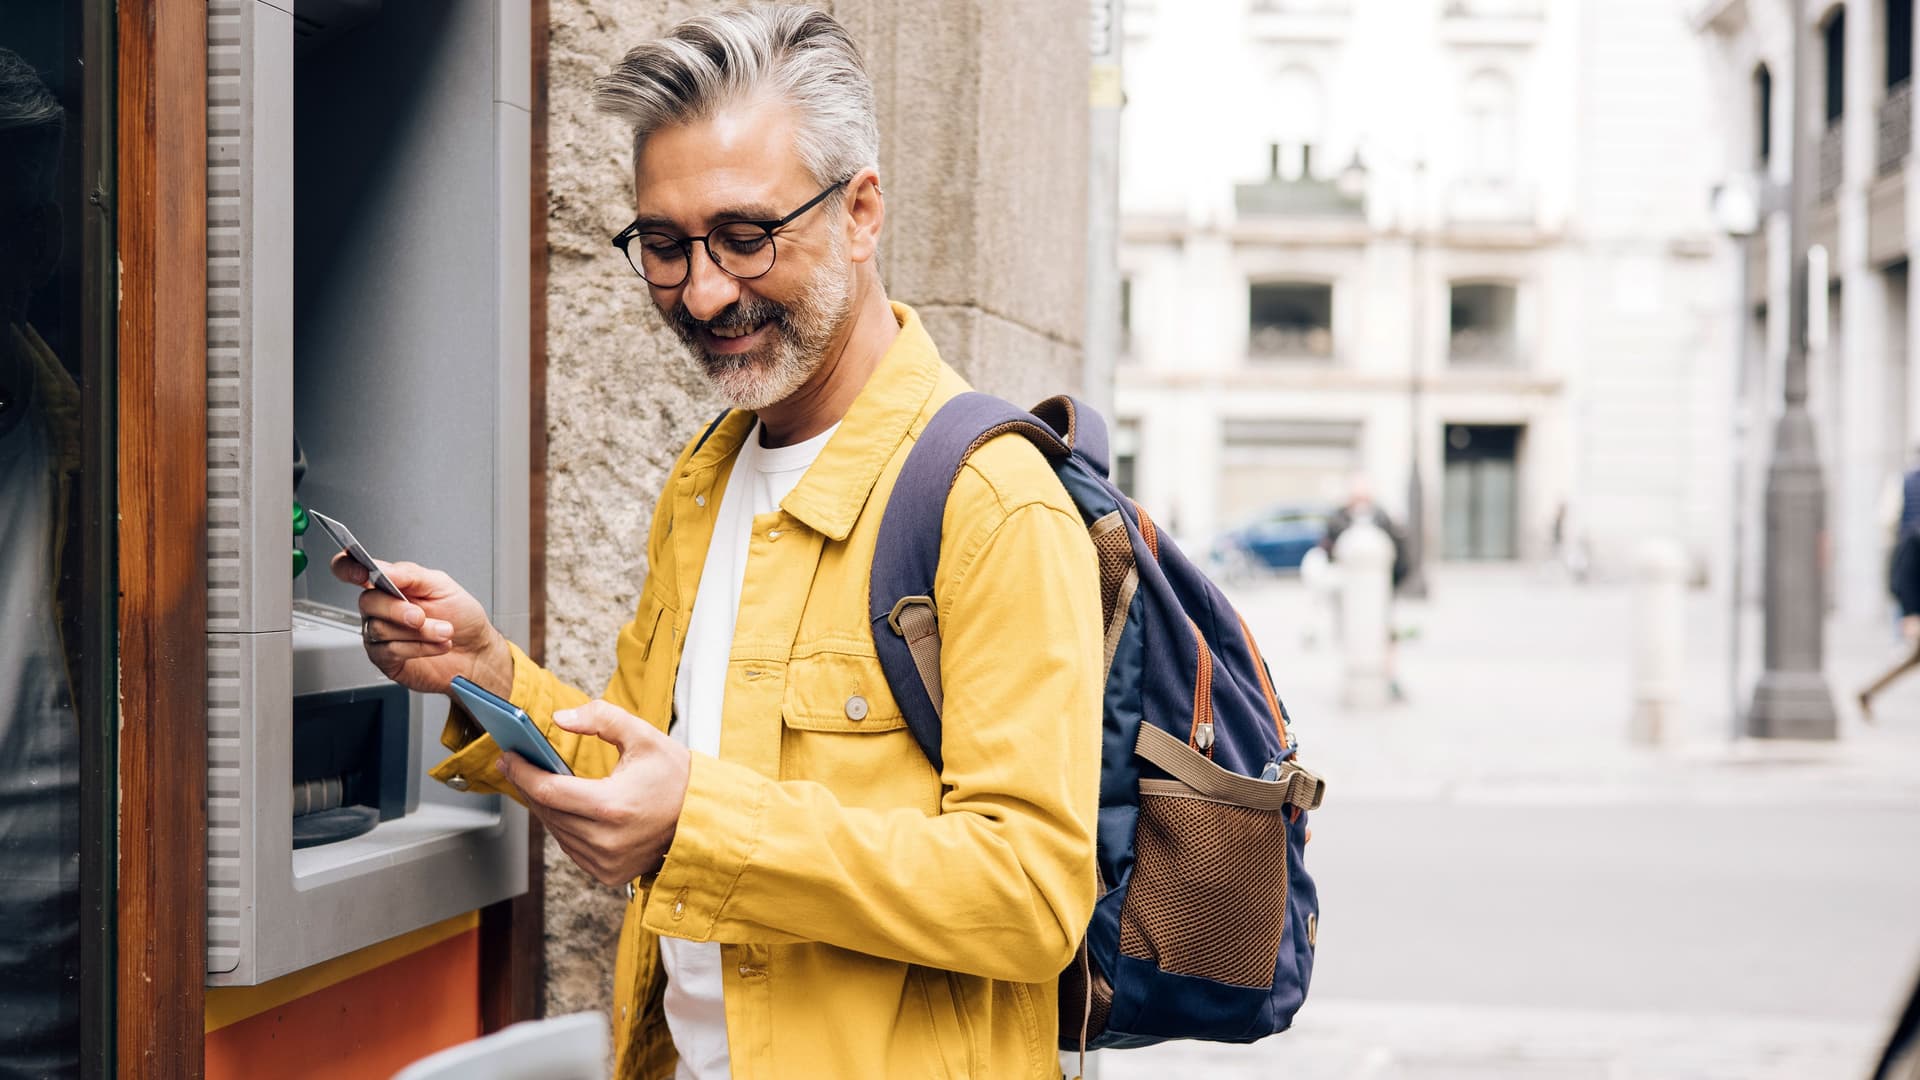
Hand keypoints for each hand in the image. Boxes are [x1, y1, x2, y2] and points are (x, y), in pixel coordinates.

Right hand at [331, 553, 511, 696]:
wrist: (476, 652)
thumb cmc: (461, 618)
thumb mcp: (442, 586)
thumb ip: (410, 574)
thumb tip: (383, 569)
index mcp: (390, 584)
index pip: (353, 570)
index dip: (348, 568)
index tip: (361, 573)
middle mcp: (381, 608)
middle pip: (367, 602)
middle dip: (398, 609)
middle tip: (422, 615)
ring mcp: (380, 634)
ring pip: (381, 629)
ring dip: (419, 631)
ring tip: (444, 632)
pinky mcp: (385, 659)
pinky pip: (390, 651)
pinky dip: (418, 647)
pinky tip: (436, 646)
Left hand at [497, 700, 691, 885]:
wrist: (706, 819)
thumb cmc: (677, 777)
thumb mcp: (643, 736)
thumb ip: (601, 718)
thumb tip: (560, 719)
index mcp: (612, 806)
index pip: (549, 790)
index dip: (523, 772)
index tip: (509, 757)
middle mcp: (606, 840)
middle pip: (548, 811)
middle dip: (528, 786)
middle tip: (515, 765)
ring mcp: (607, 861)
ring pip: (557, 832)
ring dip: (544, 807)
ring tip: (536, 782)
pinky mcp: (609, 873)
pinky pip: (572, 848)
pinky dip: (564, 827)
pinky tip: (562, 808)